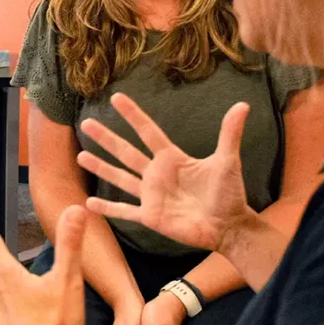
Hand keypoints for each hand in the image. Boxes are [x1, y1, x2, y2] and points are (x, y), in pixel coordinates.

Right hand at [78, 95, 252, 253]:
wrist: (228, 226)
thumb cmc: (229, 193)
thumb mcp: (227, 161)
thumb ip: (229, 134)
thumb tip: (243, 106)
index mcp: (171, 158)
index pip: (147, 132)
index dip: (132, 115)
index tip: (116, 98)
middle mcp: (157, 174)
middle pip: (126, 152)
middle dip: (106, 138)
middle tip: (86, 124)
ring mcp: (151, 195)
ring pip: (119, 177)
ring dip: (101, 167)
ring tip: (81, 156)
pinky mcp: (150, 216)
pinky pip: (124, 211)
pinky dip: (107, 207)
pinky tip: (89, 202)